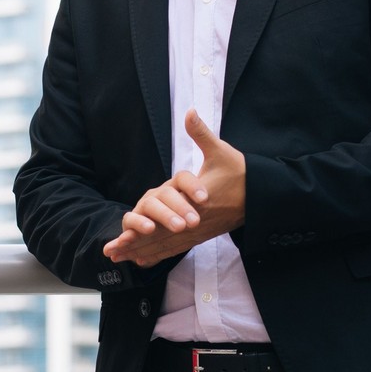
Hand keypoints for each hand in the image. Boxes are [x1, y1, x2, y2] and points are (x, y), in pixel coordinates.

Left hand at [103, 110, 246, 267]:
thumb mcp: (221, 151)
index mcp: (196, 202)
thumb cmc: (240, 173)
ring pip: (166, 245)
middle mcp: (195, 221)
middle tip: (111, 252)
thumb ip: (201, 134)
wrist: (260, 196)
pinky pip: (176, 248)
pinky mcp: (201, 235)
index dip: (141, 230)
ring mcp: (198, 231)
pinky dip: (158, 254)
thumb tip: (189, 112)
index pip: (163, 221)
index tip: (121, 237)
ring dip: (141, 251)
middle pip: (159, 237)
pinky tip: (142, 259)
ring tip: (119, 258)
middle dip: (134, 245)